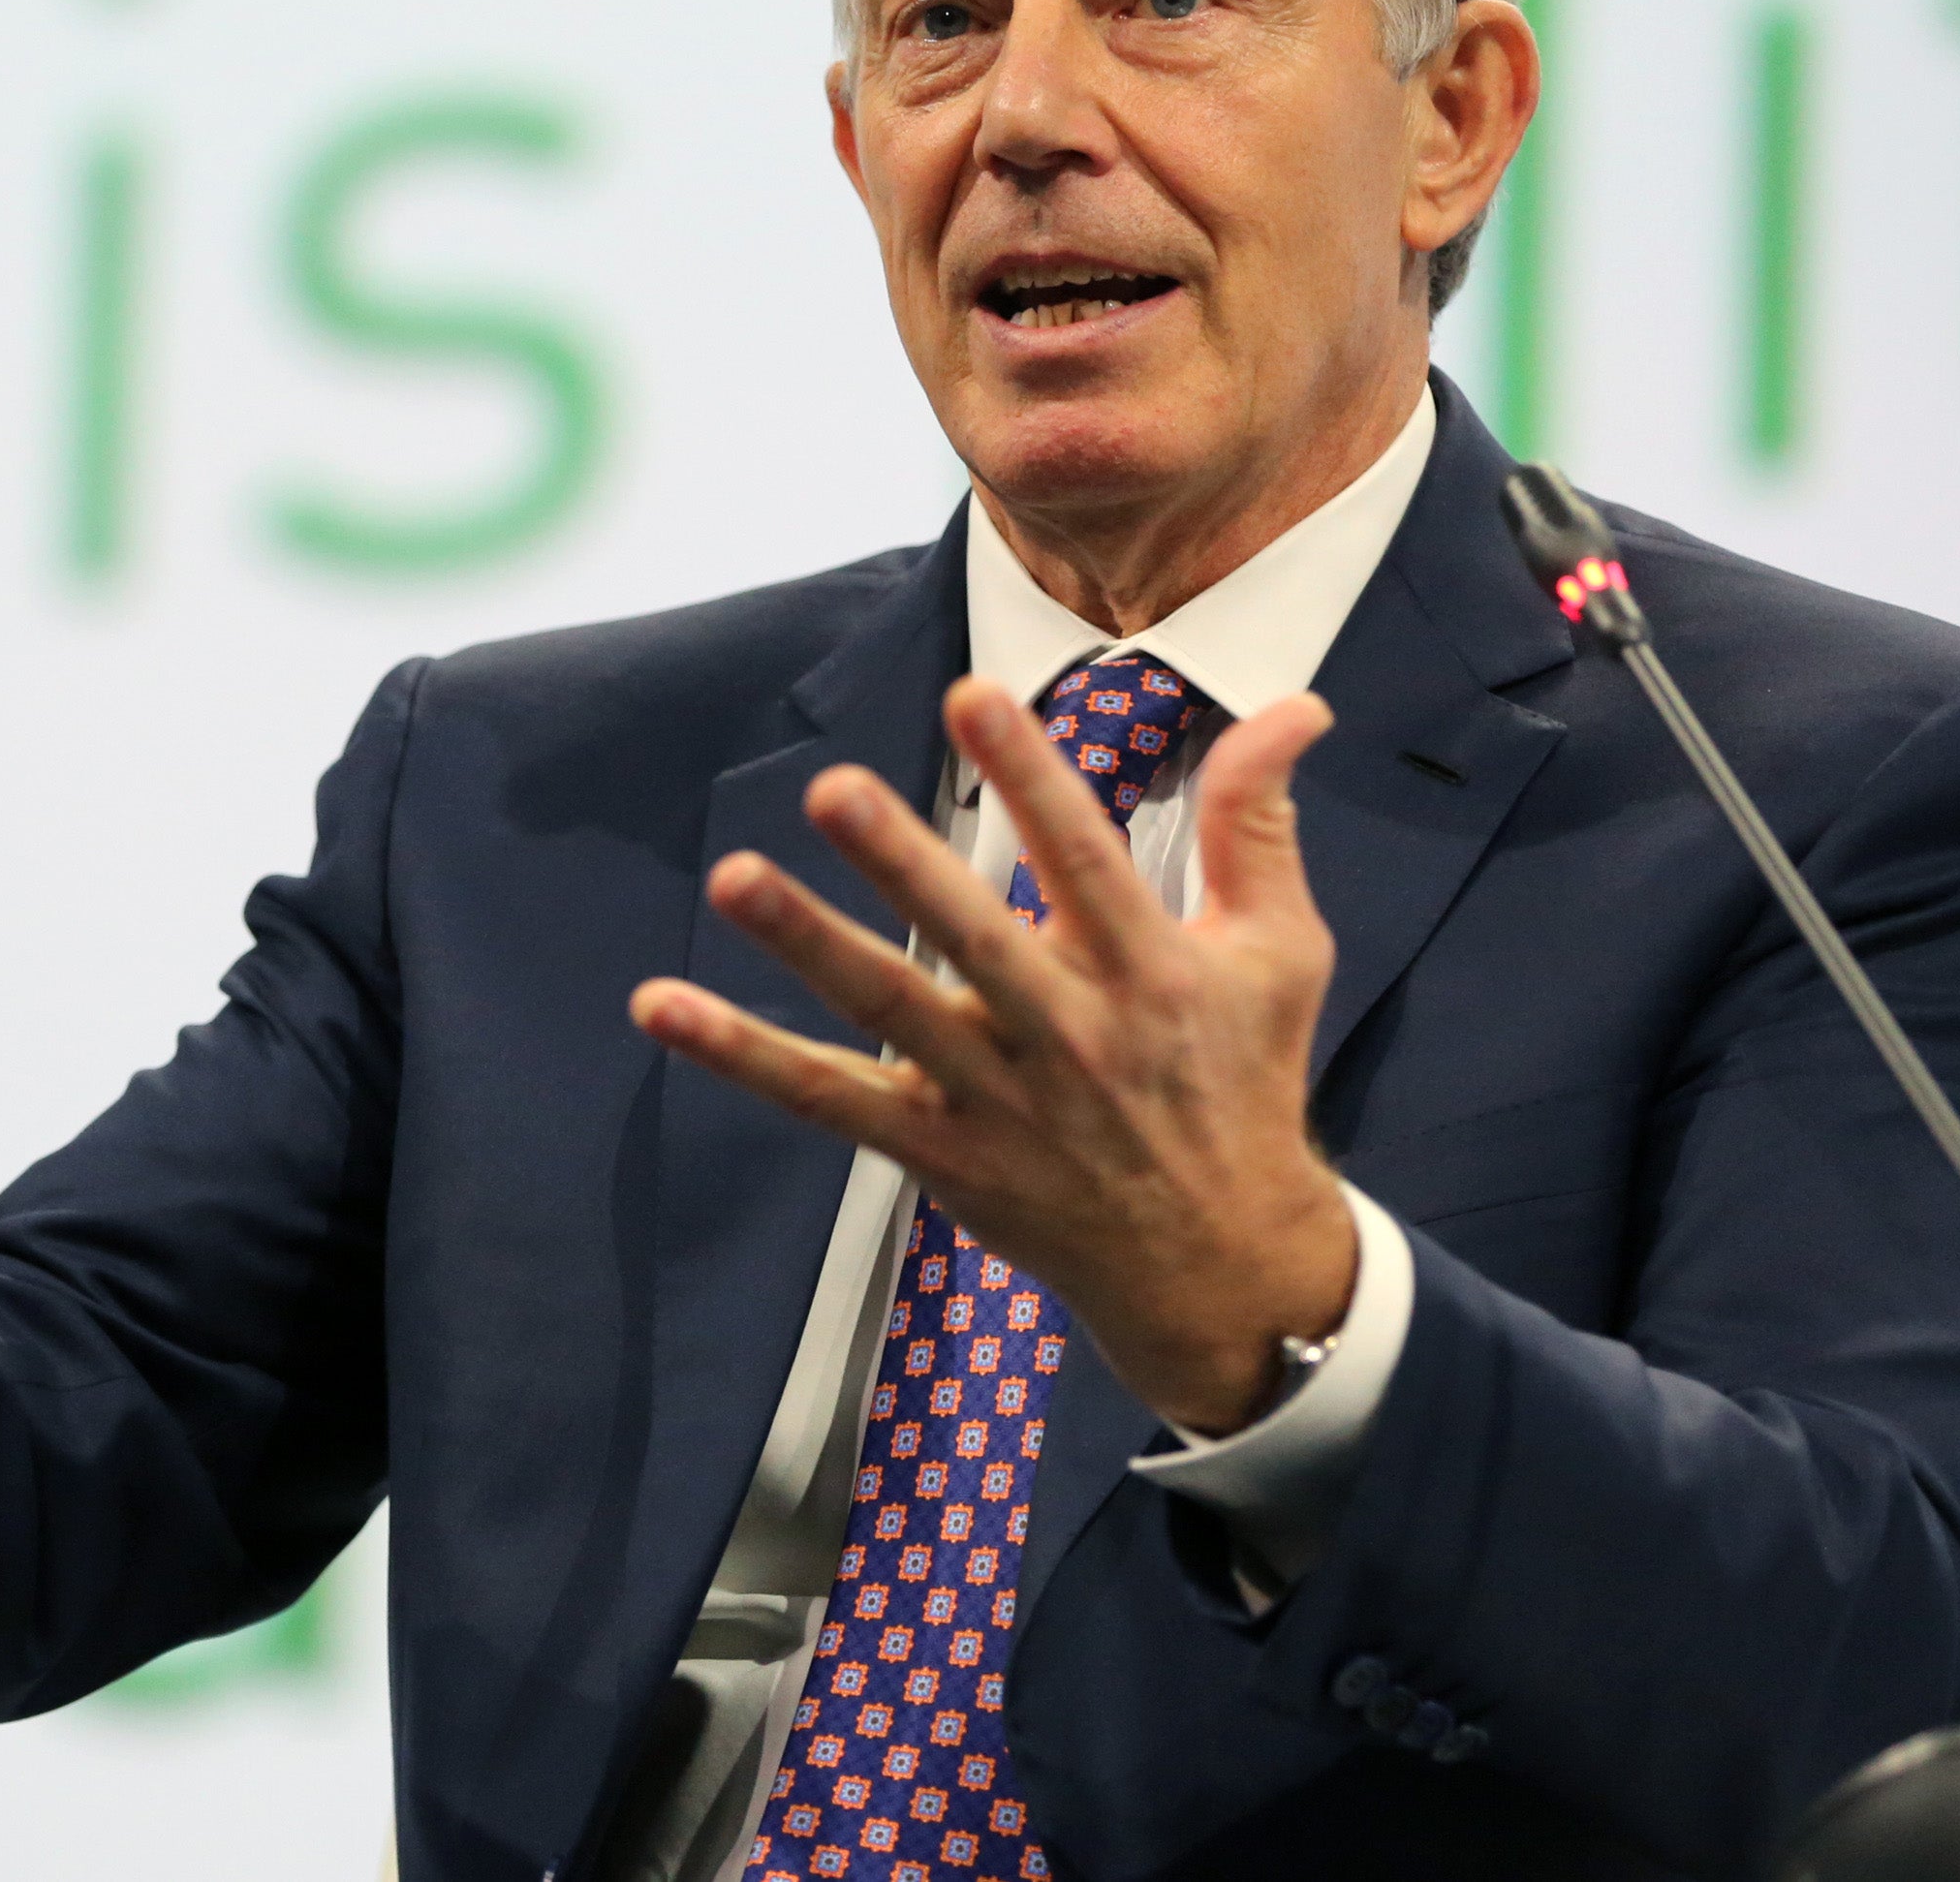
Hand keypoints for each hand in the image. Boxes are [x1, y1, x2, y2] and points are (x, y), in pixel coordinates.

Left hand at [631, 676, 1356, 1433]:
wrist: (1222, 1267)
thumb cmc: (1242, 1083)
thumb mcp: (1280, 953)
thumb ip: (1258, 824)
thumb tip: (1296, 703)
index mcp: (1153, 975)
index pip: (1085, 859)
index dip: (1030, 775)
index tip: (971, 692)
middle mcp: (1070, 1037)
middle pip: (975, 942)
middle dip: (903, 866)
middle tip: (831, 789)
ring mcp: (997, 1103)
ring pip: (889, 1016)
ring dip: (806, 947)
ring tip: (732, 878)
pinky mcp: (938, 1154)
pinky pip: (825, 1101)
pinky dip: (743, 1056)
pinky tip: (663, 1005)